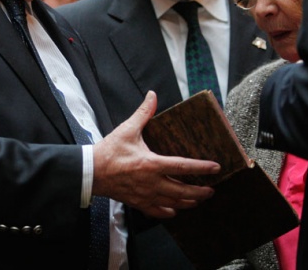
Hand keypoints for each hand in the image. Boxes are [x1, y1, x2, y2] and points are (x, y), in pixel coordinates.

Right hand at [92, 91, 220, 218]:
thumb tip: (152, 95)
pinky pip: (156, 212)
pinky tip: (174, 210)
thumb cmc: (110, 150)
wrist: (91, 171)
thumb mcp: (128, 129)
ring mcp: (145, 195)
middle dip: (200, 192)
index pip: (183, 167)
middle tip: (212, 190)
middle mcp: (151, 182)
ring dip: (188, 202)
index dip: (201, 168)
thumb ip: (144, 113)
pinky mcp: (137, 202)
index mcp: (151, 164)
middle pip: (182, 191)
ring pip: (172, 203)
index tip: (215, 168)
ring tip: (198, 199)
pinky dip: (168, 212)